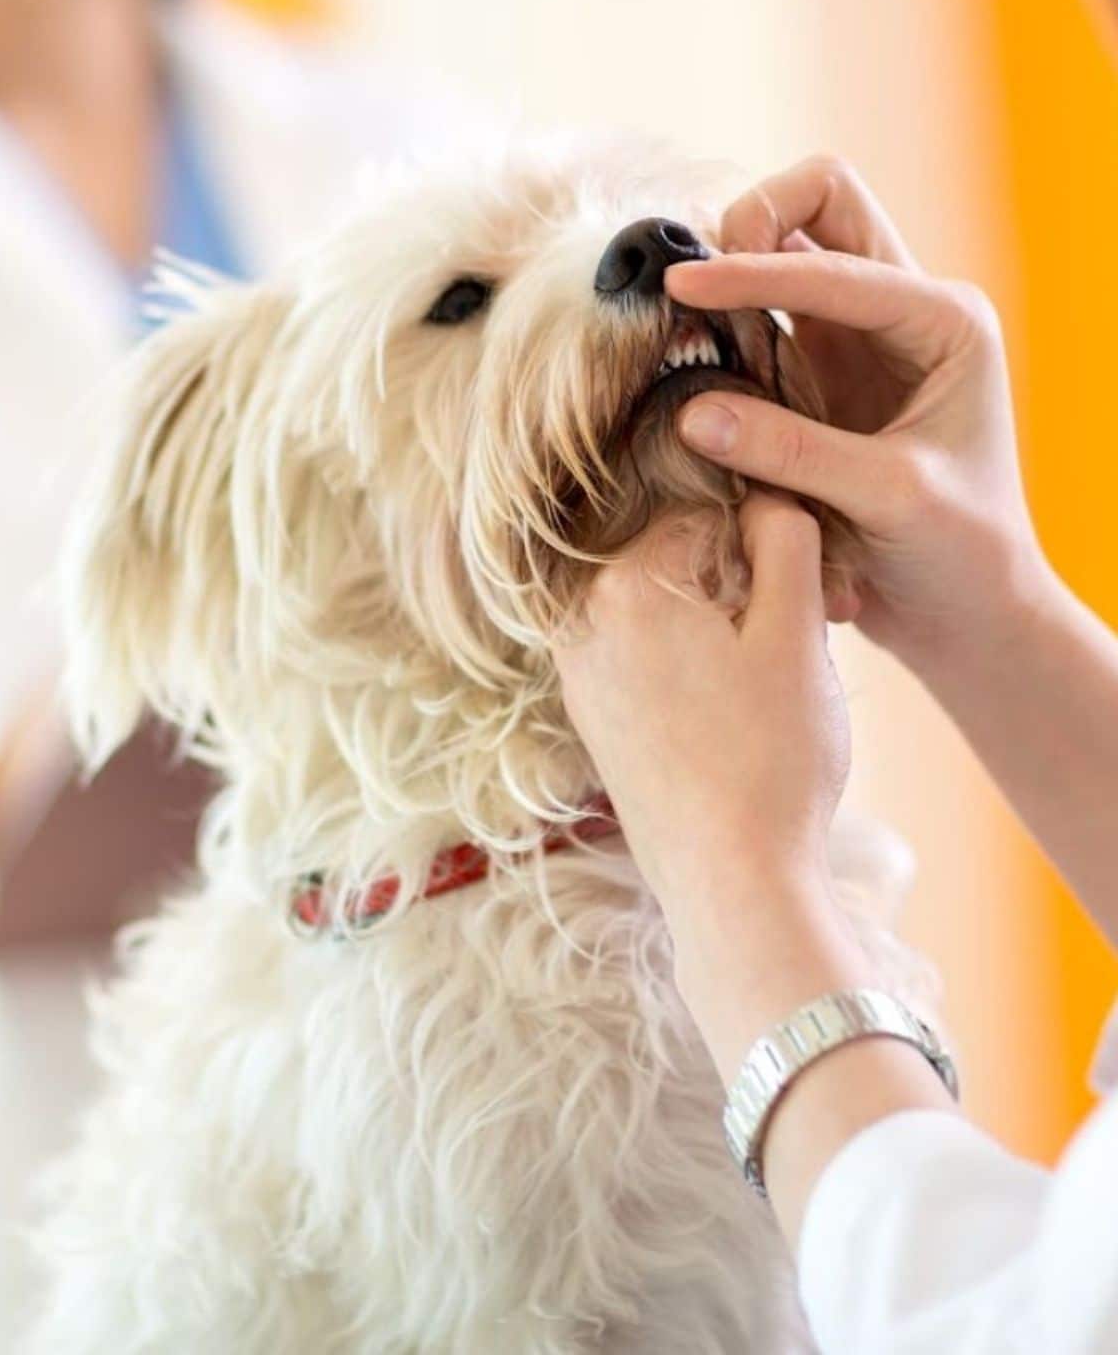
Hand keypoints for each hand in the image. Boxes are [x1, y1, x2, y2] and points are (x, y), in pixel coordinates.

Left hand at [553, 488, 955, 1239]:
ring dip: (716, 632)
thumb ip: (784, 542)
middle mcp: (582, 622)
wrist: (731, 884)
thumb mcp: (798, 635)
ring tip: (760, 692)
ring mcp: (579, 675)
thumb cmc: (773, 759)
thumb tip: (765, 499)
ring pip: (663, 615)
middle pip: (678, 565)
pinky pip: (643, 661)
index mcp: (626, 584)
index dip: (768, 552)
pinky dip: (687, 671)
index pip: (709, 518)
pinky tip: (727, 719)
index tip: (802, 603)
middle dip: (737, 591)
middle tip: (786, 652)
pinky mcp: (592, 721)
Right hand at [667, 155, 1050, 679]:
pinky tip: (696, 357)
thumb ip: (793, 451)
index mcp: (942, 320)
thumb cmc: (957, 553)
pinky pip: (762, 319)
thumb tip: (690, 410)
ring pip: (787, 248)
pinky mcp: (818, 377)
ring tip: (684, 317)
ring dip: (735, 268)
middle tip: (699, 284)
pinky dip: (725, 322)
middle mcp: (902, 313)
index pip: (834, 264)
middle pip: (821, 202)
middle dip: (756, 220)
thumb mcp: (886, 498)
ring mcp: (856, 340)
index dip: (754, 272)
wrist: (967, 609)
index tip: (683, 287)